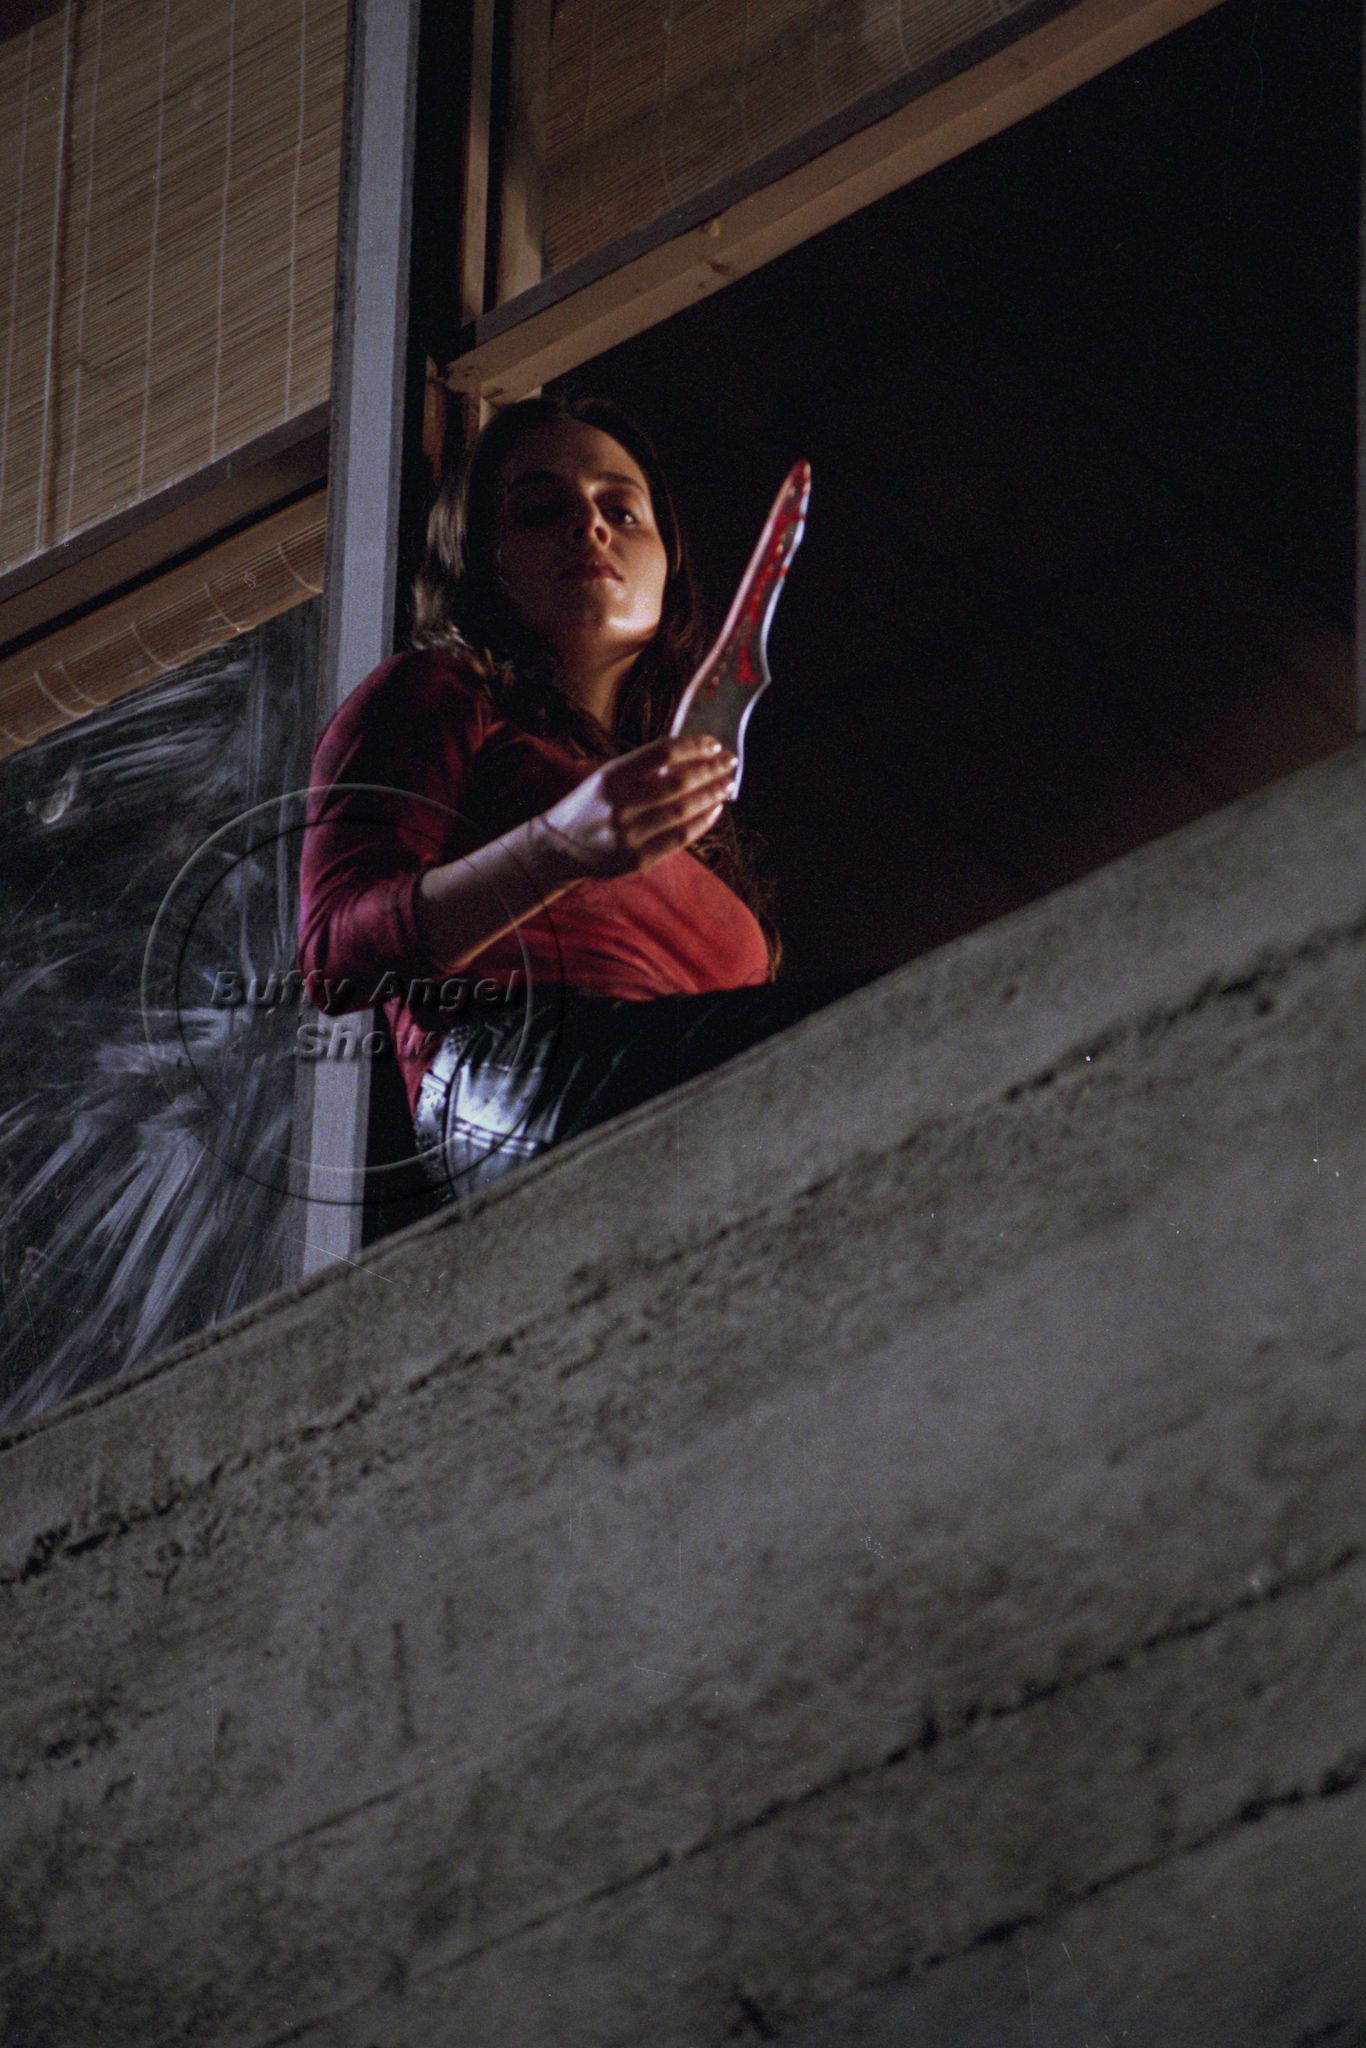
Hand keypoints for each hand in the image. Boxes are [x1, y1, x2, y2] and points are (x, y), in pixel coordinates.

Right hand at [532, 734, 736, 881]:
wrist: (558, 848)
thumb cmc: (590, 806)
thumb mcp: (608, 778)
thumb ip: (644, 770)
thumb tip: (694, 758)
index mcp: (611, 776)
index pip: (663, 753)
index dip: (694, 746)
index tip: (714, 744)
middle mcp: (620, 805)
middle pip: (679, 782)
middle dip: (711, 770)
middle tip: (730, 762)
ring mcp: (629, 835)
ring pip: (684, 810)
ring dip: (712, 794)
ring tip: (726, 785)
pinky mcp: (638, 859)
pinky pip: (681, 838)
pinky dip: (702, 822)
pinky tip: (714, 810)